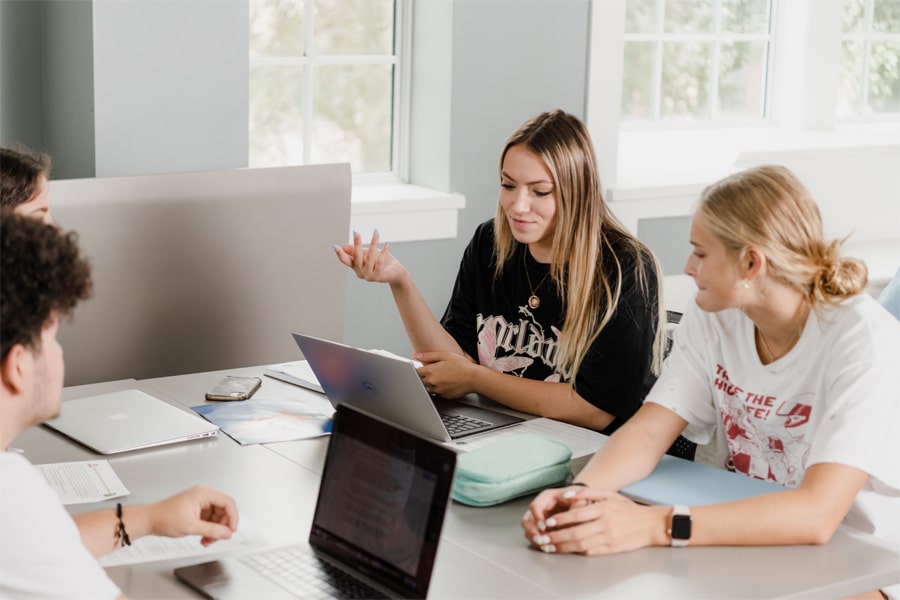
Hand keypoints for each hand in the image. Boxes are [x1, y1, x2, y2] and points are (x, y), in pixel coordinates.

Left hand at [149, 485, 238, 546]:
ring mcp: (200, 503)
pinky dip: (208, 530)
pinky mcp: (196, 510)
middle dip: (221, 527)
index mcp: (203, 493)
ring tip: (207, 540)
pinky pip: (209, 520)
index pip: (227, 503)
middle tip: (218, 538)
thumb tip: (227, 533)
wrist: (149, 521)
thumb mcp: (191, 526)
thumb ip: (212, 530)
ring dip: (214, 531)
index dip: (233, 517)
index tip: (231, 530)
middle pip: (223, 511)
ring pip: (217, 517)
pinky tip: (203, 537)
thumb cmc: (164, 518)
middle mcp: (203, 496)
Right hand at [333, 230, 406, 283]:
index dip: (340, 254)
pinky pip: (380, 261)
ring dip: (373, 243)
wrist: (396, 272)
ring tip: (376, 232)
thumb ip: (357, 251)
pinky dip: (384, 251)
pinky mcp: (379, 277)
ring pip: (370, 257)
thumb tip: (343, 246)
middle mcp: (360, 273)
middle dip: (356, 244)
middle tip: (356, 232)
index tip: (335, 246)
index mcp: (356, 267)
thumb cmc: (382, 262)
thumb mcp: (368, 254)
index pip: (346, 261)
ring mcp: (369, 276)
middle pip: (356, 257)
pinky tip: (387, 244)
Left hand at [415, 351, 476, 397]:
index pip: (416, 372)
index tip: (418, 369)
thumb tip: (416, 355)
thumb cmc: (462, 366)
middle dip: (422, 377)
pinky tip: (445, 384)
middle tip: (431, 373)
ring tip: (440, 378)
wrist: (474, 378)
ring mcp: (437, 390)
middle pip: (419, 381)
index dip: (416, 370)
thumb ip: (429, 355)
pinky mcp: (443, 396)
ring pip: (426, 389)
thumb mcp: (446, 356)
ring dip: (429, 384)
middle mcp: (432, 382)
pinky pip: (436, 393)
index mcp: (431, 371)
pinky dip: (437, 389)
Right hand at [521, 485, 591, 540]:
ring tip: (545, 546)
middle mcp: (540, 507)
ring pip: (528, 530)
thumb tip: (577, 507)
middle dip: (532, 531)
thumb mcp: (580, 497)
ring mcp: (539, 518)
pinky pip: (534, 536)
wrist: (581, 504)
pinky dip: (539, 543)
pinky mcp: (541, 528)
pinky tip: (547, 548)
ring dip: (535, 539)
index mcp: (547, 497)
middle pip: (527, 519)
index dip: (537, 517)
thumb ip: (578, 503)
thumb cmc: (579, 499)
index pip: (535, 506)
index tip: (544, 527)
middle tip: (540, 540)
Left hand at [523, 487, 664, 554]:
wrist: (650, 524)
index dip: (560, 520)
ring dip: (563, 547)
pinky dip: (577, 552)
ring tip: (551, 546)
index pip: (577, 515)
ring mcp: (608, 538)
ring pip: (581, 544)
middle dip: (557, 536)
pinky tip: (567, 550)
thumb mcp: (609, 494)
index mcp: (603, 508)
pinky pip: (591, 552)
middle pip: (576, 532)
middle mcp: (605, 524)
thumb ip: (587, 493)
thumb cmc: (628, 508)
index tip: (548, 522)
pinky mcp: (611, 549)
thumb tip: (567, 494)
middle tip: (544, 537)